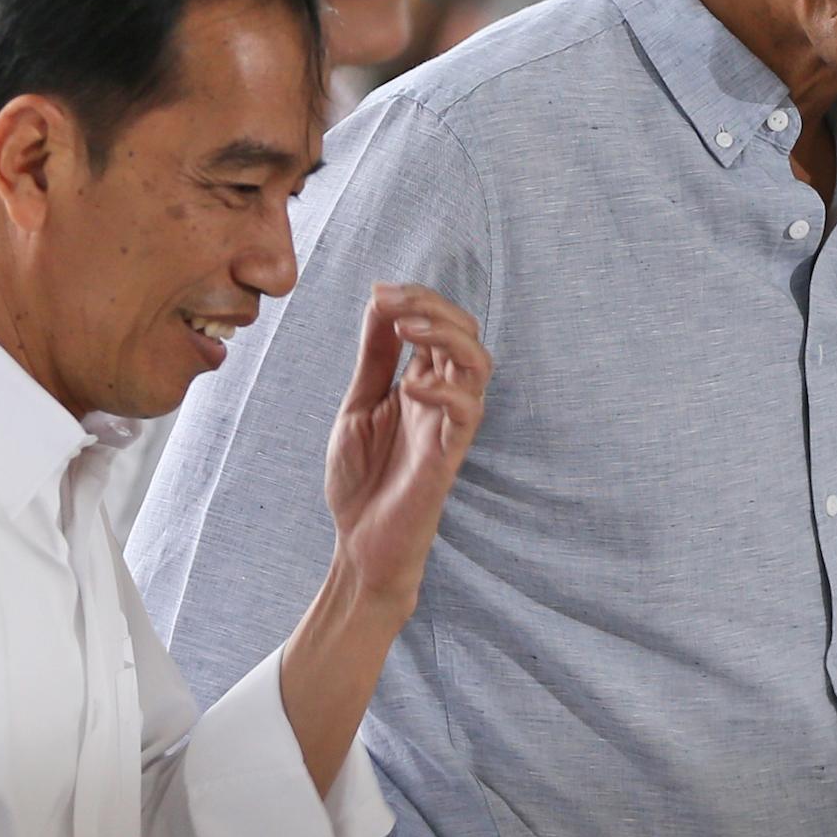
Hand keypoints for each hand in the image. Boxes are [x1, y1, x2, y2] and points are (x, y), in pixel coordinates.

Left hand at [323, 283, 490, 612]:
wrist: (359, 544)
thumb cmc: (362, 479)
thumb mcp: (358, 404)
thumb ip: (374, 358)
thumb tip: (379, 302)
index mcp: (421, 382)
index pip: (438, 324)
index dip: (415, 299)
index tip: (378, 291)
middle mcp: (442, 398)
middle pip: (466, 332)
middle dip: (433, 305)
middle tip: (392, 300)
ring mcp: (448, 424)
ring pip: (478, 363)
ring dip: (446, 335)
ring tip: (407, 329)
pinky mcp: (449, 455)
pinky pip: (467, 412)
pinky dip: (445, 390)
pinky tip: (411, 388)